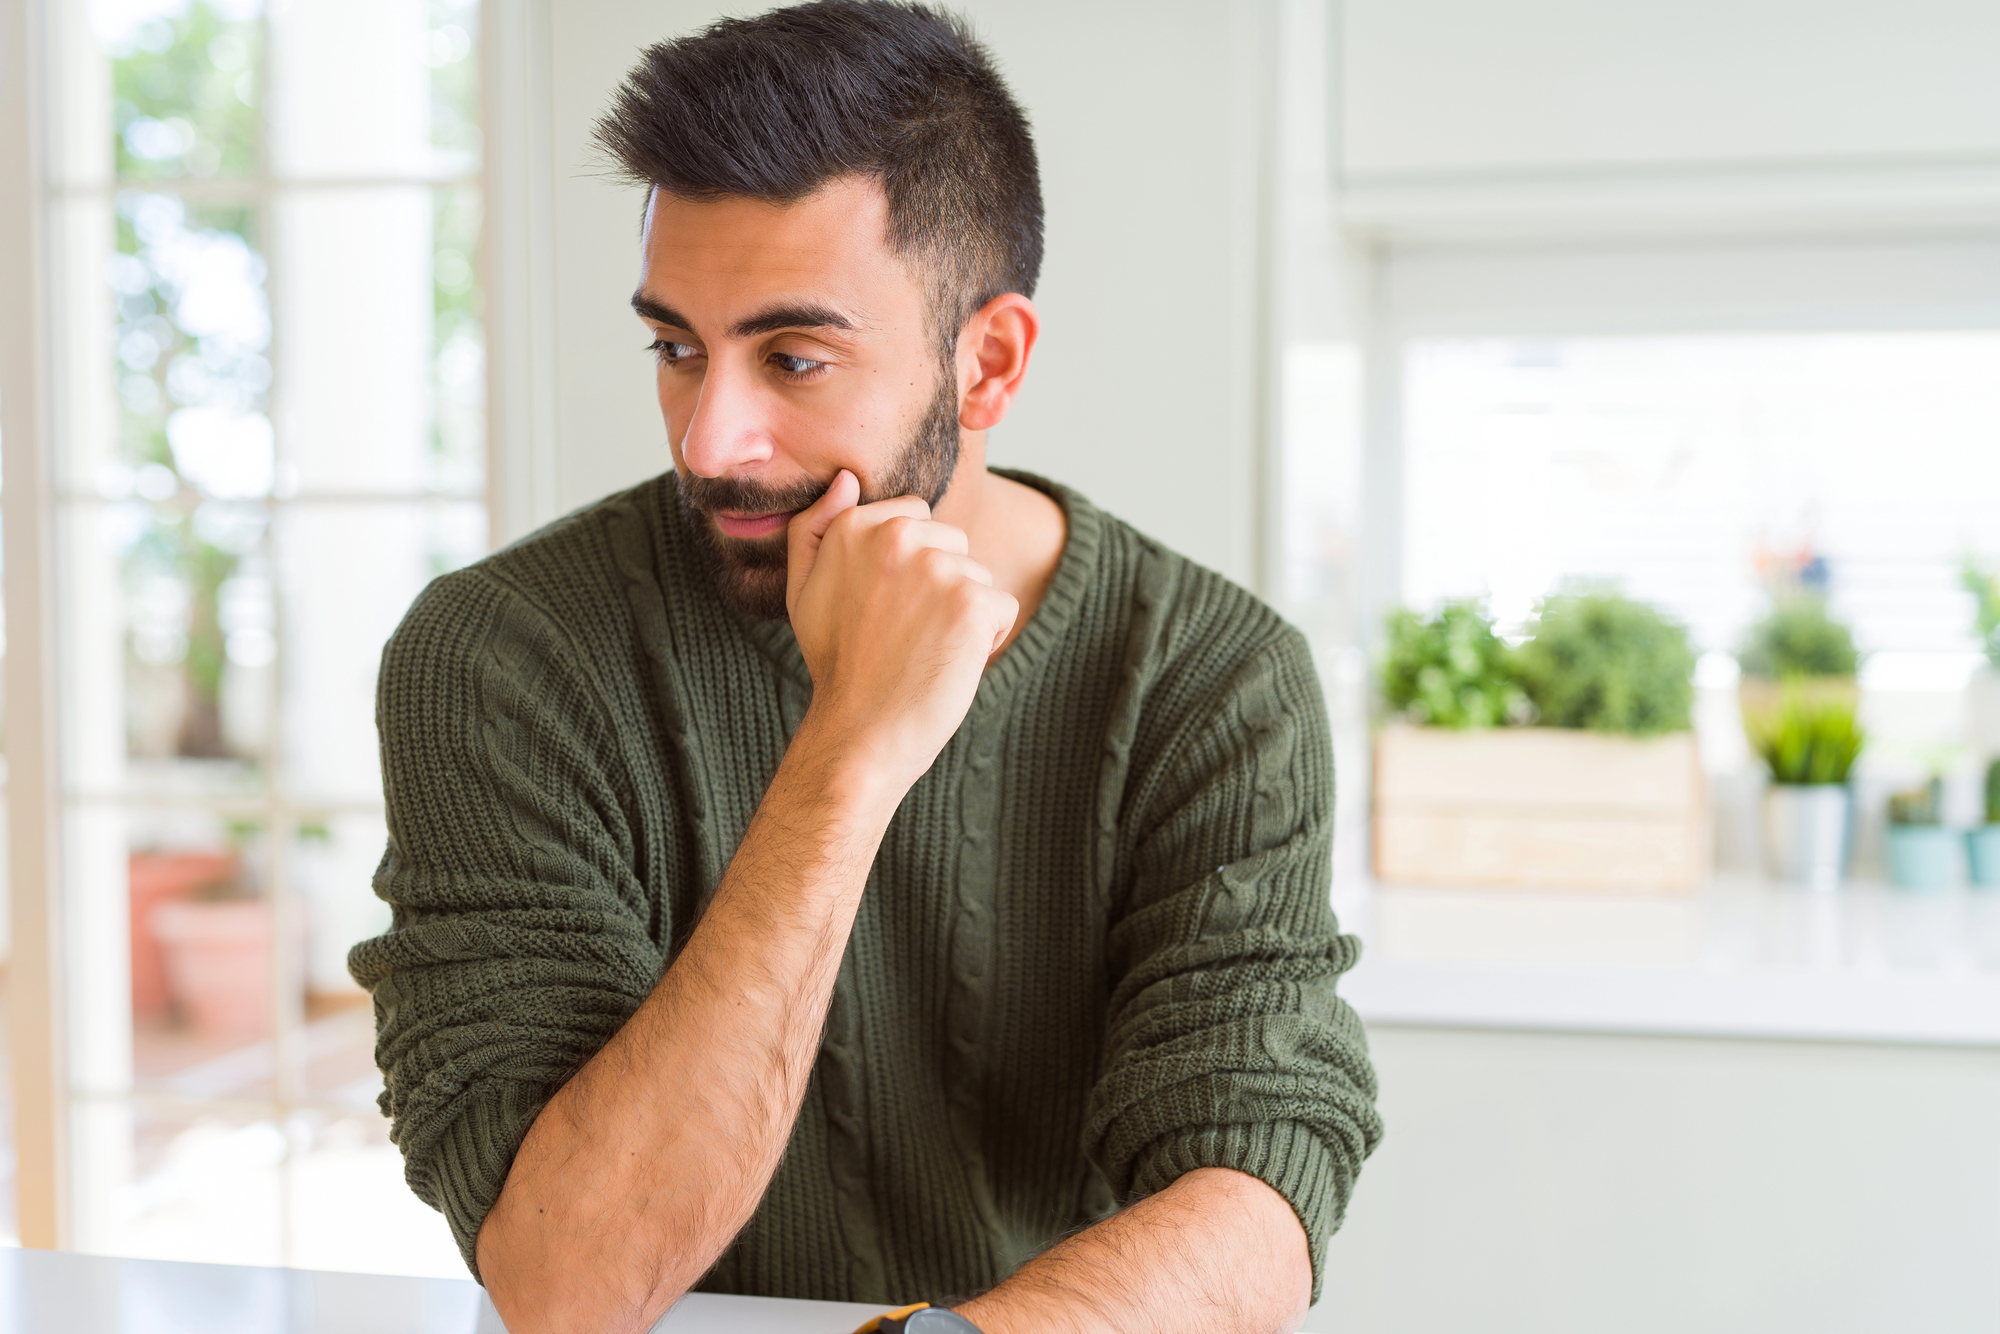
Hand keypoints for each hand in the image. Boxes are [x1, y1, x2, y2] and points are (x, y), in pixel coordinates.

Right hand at [786, 471, 1018, 790]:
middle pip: (953, 544)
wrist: (860, 732)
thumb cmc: (837, 664)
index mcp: (853, 526)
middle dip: (940, 586)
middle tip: (902, 634)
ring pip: (978, 577)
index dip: (909, 567)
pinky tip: (947, 662)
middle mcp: (895, 536)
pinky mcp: (973, 600)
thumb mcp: (804, 590)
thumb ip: (815, 528)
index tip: (882, 609)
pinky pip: (1002, 607)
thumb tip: (846, 480)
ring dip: (962, 614)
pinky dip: (985, 640)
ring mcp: (937, 567)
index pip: (915, 517)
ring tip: (922, 650)